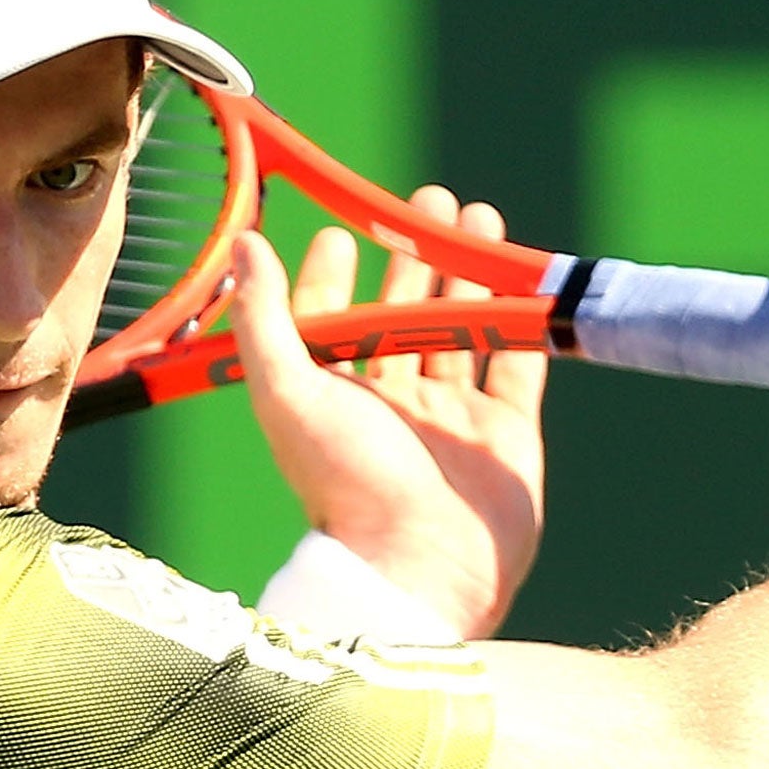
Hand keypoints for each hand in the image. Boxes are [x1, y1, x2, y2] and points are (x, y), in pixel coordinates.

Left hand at [228, 187, 545, 638]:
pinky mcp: (504, 435)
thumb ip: (264, 318)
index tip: (341, 231)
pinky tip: (525, 278)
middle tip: (429, 201)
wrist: (421, 567)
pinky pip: (516, 365)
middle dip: (416, 257)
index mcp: (334, 399)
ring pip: (462, 331)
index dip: (333, 277)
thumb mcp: (287, 393)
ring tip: (476, 219)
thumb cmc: (344, 485)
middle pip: (404, 316)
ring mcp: (451, 420)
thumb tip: (243, 245)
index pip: (331, 325)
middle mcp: (391, 407)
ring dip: (468, 276)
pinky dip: (522, 321)